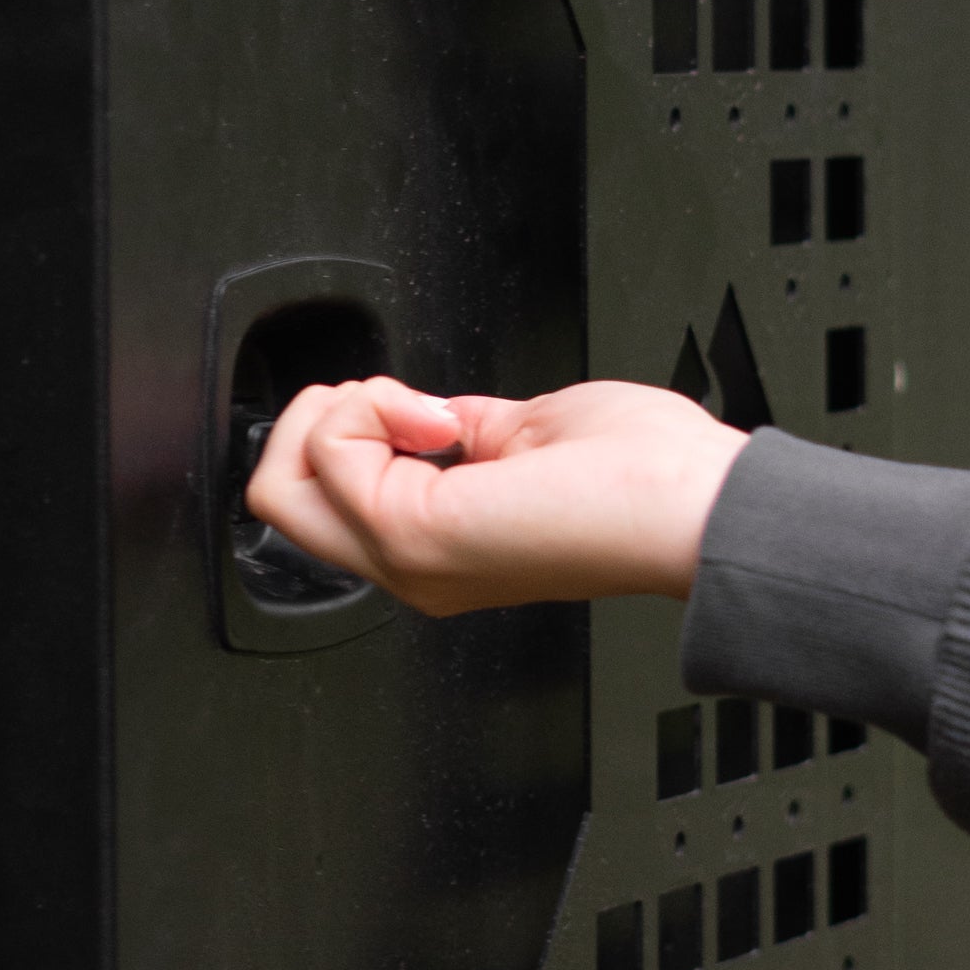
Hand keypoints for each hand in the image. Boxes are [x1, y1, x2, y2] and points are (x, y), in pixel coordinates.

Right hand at [243, 373, 750, 616]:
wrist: (694, 506)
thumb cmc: (648, 478)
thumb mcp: (522, 431)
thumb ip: (455, 426)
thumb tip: (414, 406)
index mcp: (436, 550)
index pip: (318, 497)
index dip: (347, 425)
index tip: (418, 406)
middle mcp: (410, 568)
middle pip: (274, 497)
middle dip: (318, 415)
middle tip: (397, 402)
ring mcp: (406, 559)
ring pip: (281, 477)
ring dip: (345, 407)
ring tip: (425, 409)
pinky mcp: (412, 534)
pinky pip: (329, 451)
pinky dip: (372, 406)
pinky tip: (441, 417)